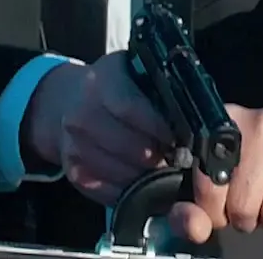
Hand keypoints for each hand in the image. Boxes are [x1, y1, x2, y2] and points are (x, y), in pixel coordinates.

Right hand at [25, 52, 173, 204]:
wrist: (68, 100)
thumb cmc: (115, 86)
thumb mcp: (134, 72)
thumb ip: (159, 87)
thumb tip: (194, 115)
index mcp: (101, 83)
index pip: (129, 108)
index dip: (157, 127)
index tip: (179, 138)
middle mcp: (80, 114)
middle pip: (124, 144)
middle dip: (155, 156)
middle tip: (178, 161)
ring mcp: (72, 144)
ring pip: (116, 171)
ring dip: (144, 177)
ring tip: (165, 173)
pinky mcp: (72, 170)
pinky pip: (103, 189)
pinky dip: (127, 191)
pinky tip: (143, 187)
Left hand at [167, 105, 262, 243]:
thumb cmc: (254, 166)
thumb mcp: (214, 182)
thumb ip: (191, 209)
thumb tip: (195, 227)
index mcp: (225, 124)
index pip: (209, 188)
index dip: (213, 210)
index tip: (221, 205)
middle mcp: (262, 123)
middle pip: (244, 205)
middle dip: (246, 216)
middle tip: (252, 203)